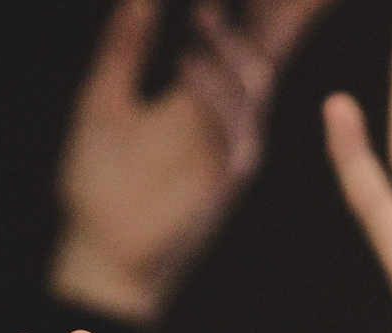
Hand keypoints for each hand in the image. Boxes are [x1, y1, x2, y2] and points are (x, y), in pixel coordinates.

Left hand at [52, 0, 336, 321]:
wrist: (101, 250)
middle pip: (271, 47)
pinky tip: (187, 62)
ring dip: (232, 44)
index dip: (266, 6)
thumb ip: (124, 46)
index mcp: (207, 89)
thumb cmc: (101, 180)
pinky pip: (235, 127)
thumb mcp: (103, 97)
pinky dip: (214, 91)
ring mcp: (234, 142)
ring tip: (201, 14)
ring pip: (256, 82)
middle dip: (290, 13)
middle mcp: (230, 111)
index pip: (249, 31)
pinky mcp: (228, 174)